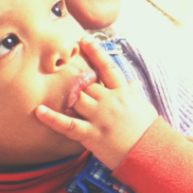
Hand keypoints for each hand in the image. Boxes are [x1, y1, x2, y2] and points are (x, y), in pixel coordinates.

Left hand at [34, 36, 158, 168]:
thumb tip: (133, 82)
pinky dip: (52, 118)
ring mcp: (100, 117)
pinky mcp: (92, 135)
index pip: (107, 67)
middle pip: (87, 83)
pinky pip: (68, 124)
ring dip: (66, 95)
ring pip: (76, 99)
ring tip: (52, 89)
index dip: (95, 52)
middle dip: (75, 78)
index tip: (84, 40)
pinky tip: (40, 111)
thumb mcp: (144, 106)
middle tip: (63, 69)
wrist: (153, 152)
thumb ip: (134, 93)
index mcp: (123, 92)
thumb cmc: (149, 131)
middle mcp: (110, 101)